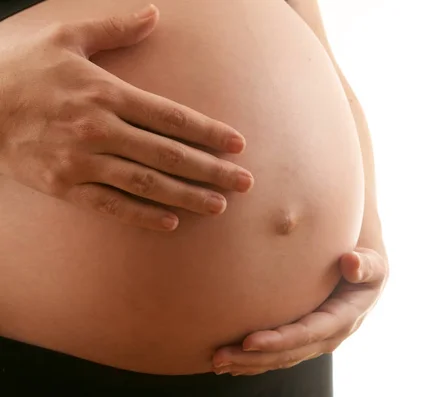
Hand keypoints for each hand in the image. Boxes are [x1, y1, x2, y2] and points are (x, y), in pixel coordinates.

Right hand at [0, 4, 252, 231]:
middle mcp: (99, 128)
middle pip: (168, 154)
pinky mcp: (63, 185)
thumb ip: (115, 30)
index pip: (171, 117)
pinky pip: (109, 205)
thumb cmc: (24, 68)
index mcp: (106, 93)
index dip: (208, 132)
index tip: (238, 144)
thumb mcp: (67, 38)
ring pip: (145, 183)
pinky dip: (141, 215)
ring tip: (219, 205)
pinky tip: (170, 222)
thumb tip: (154, 13)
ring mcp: (81, 160)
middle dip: (211, 169)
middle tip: (245, 183)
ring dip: (186, 196)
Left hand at [211, 247, 388, 375]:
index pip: (308, 333)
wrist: (366, 278)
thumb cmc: (367, 267)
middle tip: (219, 356)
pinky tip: (231, 361)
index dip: (279, 340)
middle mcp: (328, 337)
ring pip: (280, 359)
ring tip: (216, 361)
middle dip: (254, 358)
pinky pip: (278, 355)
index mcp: (344, 319)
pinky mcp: (304, 340)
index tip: (249, 341)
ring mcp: (315, 342)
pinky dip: (254, 360)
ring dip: (248, 363)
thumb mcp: (373, 266)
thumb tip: (351, 261)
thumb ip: (365, 265)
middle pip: (288, 353)